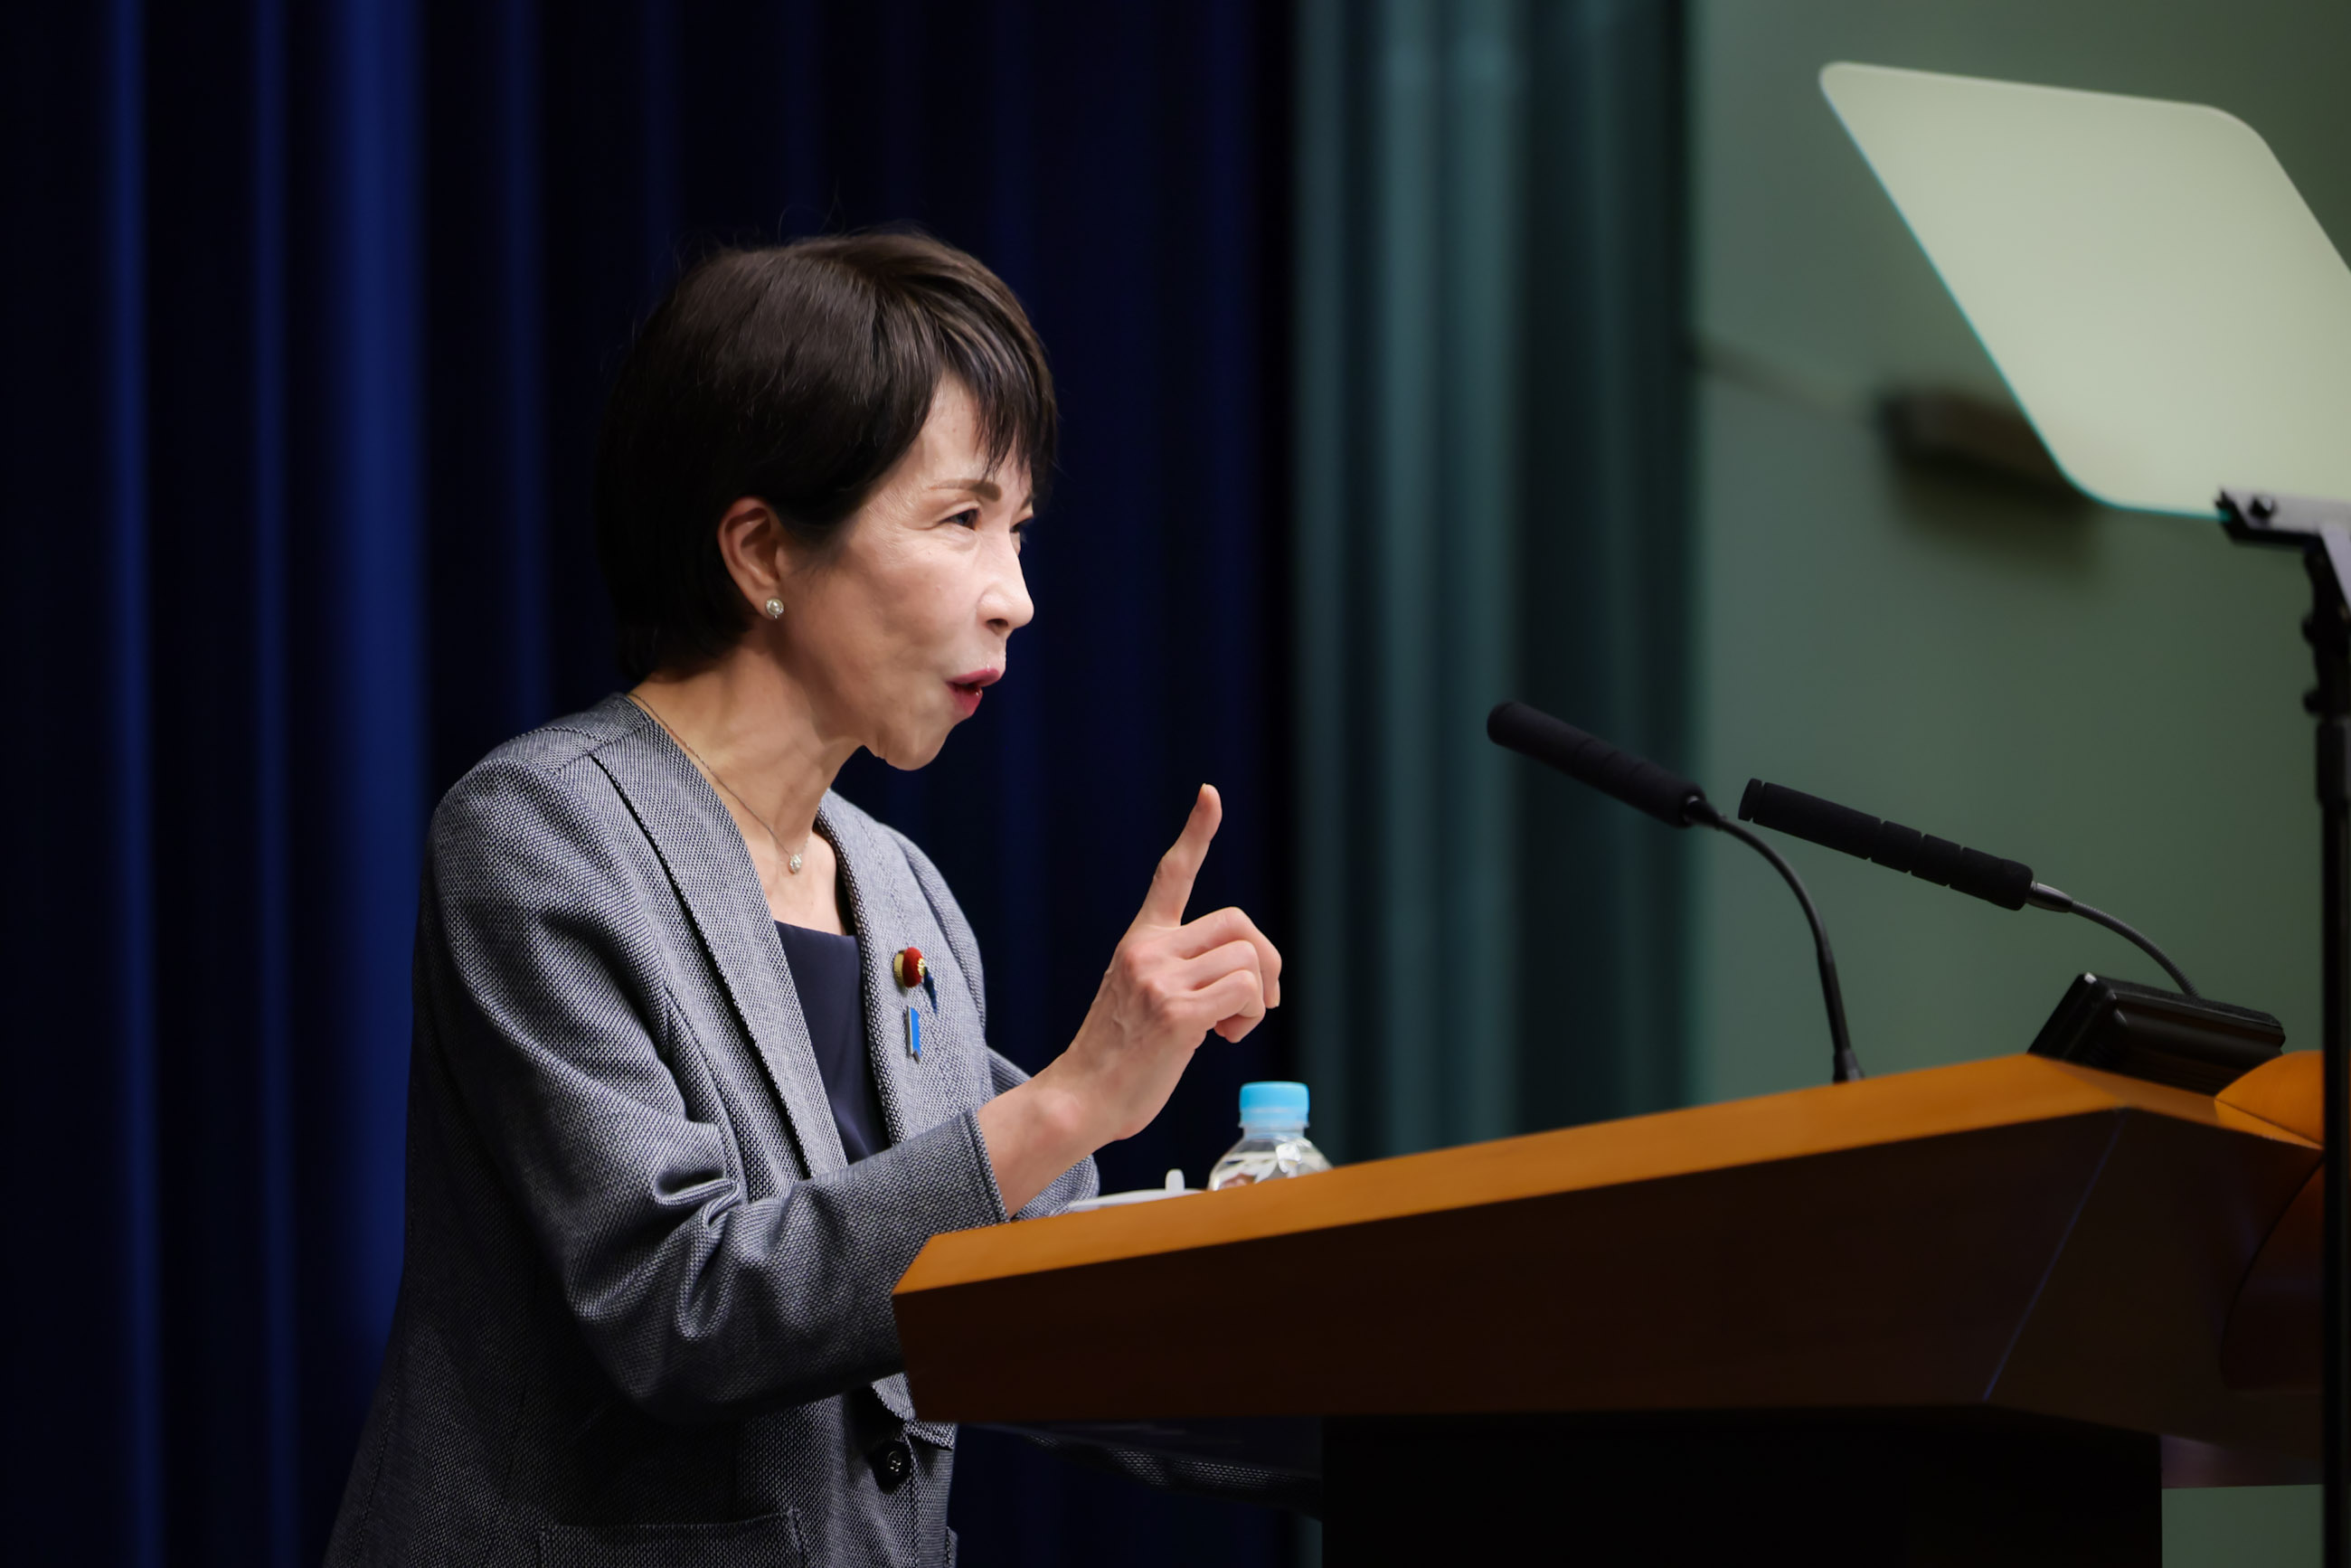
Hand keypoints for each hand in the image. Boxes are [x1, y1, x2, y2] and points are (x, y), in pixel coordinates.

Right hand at [974, 784, 1283, 1207]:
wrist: (1080, 1100)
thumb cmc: (1117, 1061)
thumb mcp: (1143, 999)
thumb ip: (1179, 976)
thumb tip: (1236, 984)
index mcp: (1140, 942)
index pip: (1171, 875)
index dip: (1197, 833)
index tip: (1211, 794)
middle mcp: (1148, 951)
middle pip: (1240, 923)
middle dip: (1266, 961)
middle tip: (1259, 1001)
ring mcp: (1160, 980)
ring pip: (1249, 960)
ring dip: (1257, 1000)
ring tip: (1228, 1029)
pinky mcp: (1177, 1014)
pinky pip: (1246, 994)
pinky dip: (1251, 1017)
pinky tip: (1223, 1039)